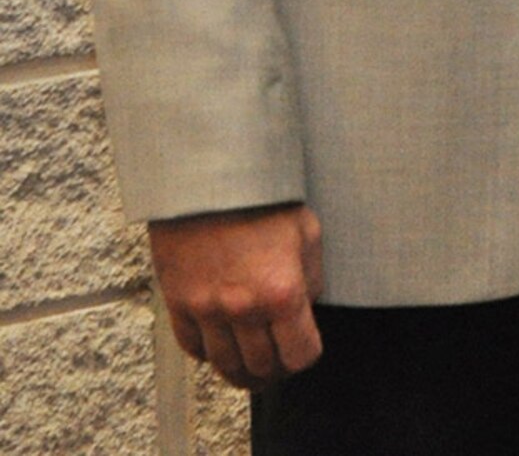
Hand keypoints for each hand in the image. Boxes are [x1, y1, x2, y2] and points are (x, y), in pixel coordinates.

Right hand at [149, 203, 324, 390]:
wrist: (211, 177)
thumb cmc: (264, 198)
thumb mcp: (307, 232)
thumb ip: (310, 279)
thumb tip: (304, 310)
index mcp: (282, 291)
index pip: (299, 355)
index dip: (305, 355)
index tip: (305, 348)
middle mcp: (242, 308)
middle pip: (261, 367)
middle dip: (275, 369)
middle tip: (279, 361)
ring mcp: (206, 309)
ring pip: (225, 365)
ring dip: (241, 370)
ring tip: (251, 363)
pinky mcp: (178, 303)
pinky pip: (192, 348)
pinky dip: (209, 352)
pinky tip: (221, 342)